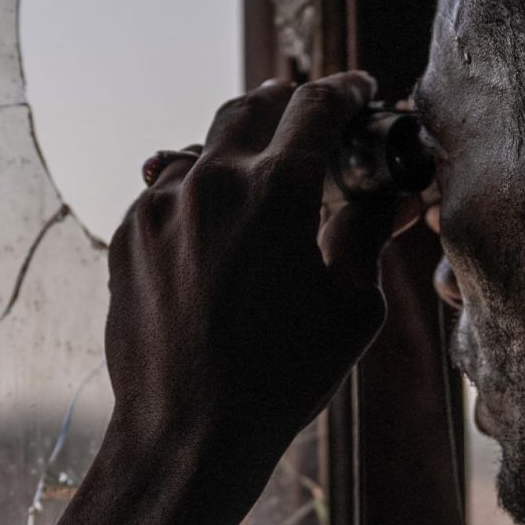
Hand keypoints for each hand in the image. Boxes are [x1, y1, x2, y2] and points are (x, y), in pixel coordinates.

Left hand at [102, 73, 416, 511]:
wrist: (188, 433)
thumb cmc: (283, 377)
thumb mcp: (352, 307)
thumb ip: (369, 234)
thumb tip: (396, 198)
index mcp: (275, 189)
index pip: (316, 107)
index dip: (345, 92)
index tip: (359, 91)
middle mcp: (210, 182)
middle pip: (253, 108)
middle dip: (289, 104)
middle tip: (313, 118)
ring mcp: (159, 206)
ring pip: (203, 146)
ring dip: (239, 147)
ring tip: (262, 167)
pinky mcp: (128, 236)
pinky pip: (167, 190)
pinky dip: (199, 191)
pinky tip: (217, 219)